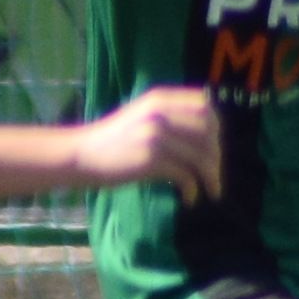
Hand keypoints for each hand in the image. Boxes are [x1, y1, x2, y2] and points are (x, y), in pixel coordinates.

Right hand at [77, 87, 228, 195]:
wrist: (82, 155)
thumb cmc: (114, 140)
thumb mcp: (142, 116)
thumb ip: (170, 116)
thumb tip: (208, 135)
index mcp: (160, 99)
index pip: (205, 106)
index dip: (216, 128)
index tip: (213, 148)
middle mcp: (160, 112)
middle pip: (208, 131)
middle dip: (217, 155)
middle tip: (214, 175)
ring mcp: (155, 135)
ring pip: (201, 155)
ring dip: (211, 176)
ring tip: (211, 191)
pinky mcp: (149, 159)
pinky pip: (185, 175)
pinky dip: (192, 189)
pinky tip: (189, 199)